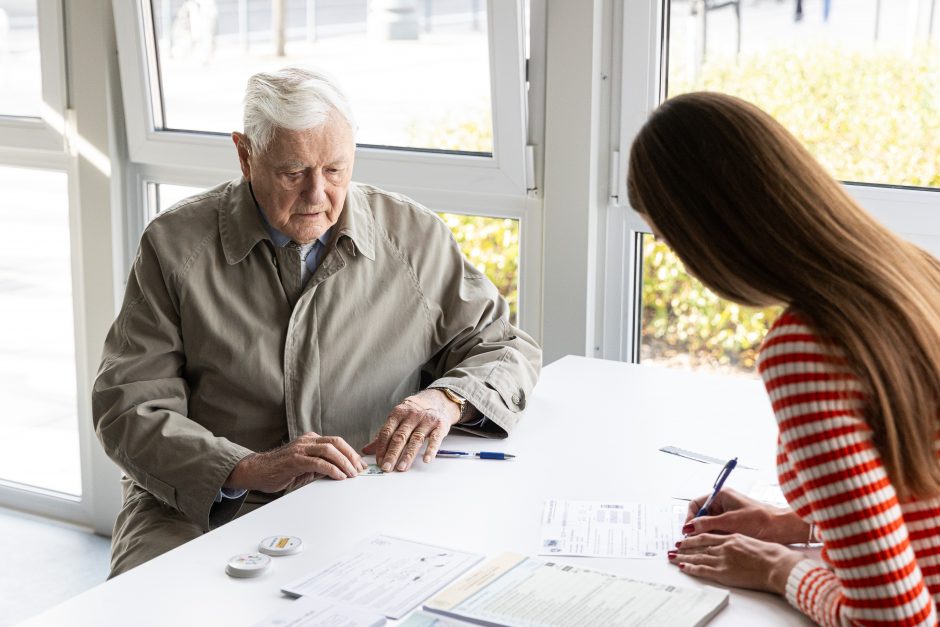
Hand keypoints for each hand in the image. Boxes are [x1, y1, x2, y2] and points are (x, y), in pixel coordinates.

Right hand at [225, 433, 365, 492]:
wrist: (257, 472)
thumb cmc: (280, 471)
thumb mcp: (305, 468)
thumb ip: (321, 467)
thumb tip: (341, 472)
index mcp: (311, 440)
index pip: (336, 442)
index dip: (351, 453)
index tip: (360, 465)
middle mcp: (307, 441)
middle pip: (336, 442)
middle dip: (351, 456)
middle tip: (359, 469)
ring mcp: (300, 448)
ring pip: (329, 450)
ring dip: (344, 462)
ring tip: (352, 474)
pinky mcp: (295, 459)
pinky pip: (318, 462)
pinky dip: (331, 469)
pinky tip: (339, 476)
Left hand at [362, 389, 460, 471]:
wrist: (437, 401)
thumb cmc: (413, 414)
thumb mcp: (397, 420)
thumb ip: (383, 435)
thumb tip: (366, 450)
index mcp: (398, 413)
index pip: (387, 432)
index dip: (381, 448)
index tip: (379, 461)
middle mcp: (411, 416)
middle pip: (400, 437)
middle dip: (392, 454)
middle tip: (386, 468)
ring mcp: (426, 420)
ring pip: (415, 439)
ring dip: (408, 455)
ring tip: (401, 468)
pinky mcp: (439, 425)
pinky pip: (435, 439)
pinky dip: (431, 450)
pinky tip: (426, 460)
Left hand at [669, 533, 805, 593]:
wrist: (776, 565)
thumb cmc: (771, 554)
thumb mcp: (752, 541)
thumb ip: (739, 543)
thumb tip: (735, 547)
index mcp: (731, 537)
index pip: (707, 536)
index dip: (695, 537)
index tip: (686, 538)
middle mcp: (724, 546)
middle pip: (699, 546)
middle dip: (685, 547)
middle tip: (674, 548)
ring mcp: (723, 559)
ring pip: (697, 556)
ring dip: (683, 556)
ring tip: (672, 556)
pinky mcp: (723, 572)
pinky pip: (702, 569)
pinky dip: (690, 567)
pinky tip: (682, 567)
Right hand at [684, 488, 809, 543]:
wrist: (782, 528)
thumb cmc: (760, 520)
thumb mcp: (730, 521)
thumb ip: (708, 524)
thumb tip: (689, 527)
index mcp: (721, 495)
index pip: (696, 504)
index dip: (690, 517)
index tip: (688, 531)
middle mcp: (722, 504)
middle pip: (701, 515)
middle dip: (696, 527)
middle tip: (693, 540)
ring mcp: (728, 515)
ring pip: (708, 525)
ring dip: (706, 533)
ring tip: (703, 544)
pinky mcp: (733, 525)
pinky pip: (717, 531)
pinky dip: (714, 537)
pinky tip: (714, 544)